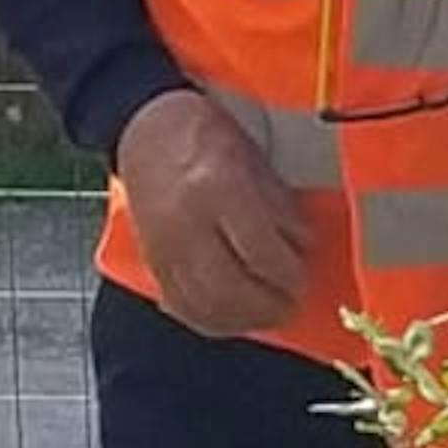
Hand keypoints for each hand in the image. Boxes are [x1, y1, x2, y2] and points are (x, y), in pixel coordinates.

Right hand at [116, 86, 310, 334]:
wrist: (144, 126)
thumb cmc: (204, 135)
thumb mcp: (252, 159)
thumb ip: (278, 208)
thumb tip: (301, 250)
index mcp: (217, 189)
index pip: (259, 252)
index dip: (288, 275)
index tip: (304, 280)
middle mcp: (186, 223)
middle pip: (231, 288)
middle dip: (268, 306)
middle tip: (292, 306)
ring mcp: (163, 246)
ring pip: (205, 304)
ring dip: (243, 320)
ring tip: (270, 317)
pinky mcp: (151, 260)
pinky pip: (181, 305)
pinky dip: (210, 320)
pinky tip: (233, 319)